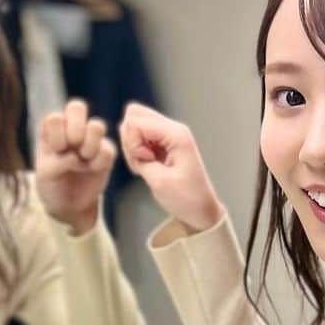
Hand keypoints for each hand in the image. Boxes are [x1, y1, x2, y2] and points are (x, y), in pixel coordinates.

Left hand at [35, 98, 116, 233]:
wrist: (69, 206)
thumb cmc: (51, 186)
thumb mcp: (44, 176)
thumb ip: (56, 163)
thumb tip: (76, 157)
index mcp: (51, 130)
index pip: (55, 118)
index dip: (57, 135)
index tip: (56, 152)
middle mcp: (70, 129)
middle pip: (77, 107)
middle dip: (76, 128)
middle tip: (72, 147)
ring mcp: (89, 139)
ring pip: (96, 125)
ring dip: (90, 145)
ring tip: (83, 160)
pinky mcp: (105, 153)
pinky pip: (108, 149)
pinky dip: (100, 162)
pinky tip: (92, 170)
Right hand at [119, 101, 223, 232]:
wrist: (201, 210)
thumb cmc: (186, 198)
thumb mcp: (158, 181)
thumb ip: (138, 155)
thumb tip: (124, 129)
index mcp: (176, 134)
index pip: (135, 121)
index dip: (132, 144)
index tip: (147, 162)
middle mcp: (173, 128)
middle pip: (134, 114)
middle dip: (130, 140)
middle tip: (143, 161)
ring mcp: (168, 133)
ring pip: (134, 124)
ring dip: (133, 146)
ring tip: (147, 166)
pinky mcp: (163, 142)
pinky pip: (139, 136)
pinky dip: (137, 151)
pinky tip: (148, 166)